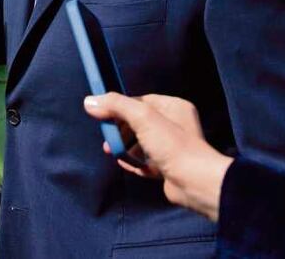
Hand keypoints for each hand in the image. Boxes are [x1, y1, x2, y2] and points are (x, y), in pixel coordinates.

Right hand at [83, 93, 232, 220]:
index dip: (121, 107)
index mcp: (174, 107)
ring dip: (124, 146)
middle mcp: (175, 125)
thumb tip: (90, 101)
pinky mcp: (167, 167)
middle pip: (139, 122)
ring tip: (111, 151)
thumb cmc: (172, 145)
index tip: (103, 115)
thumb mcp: (142, 117)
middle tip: (106, 136)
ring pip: (141, 142)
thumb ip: (116, 106)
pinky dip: (133, 161)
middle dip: (120, 129)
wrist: (194, 183)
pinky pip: (145, 160)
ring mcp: (171, 148)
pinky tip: (122, 163)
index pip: (141, 101)